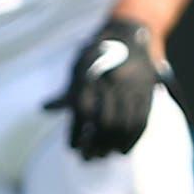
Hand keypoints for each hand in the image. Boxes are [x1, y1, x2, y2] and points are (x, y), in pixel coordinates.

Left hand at [45, 16, 161, 158]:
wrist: (131, 33)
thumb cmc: (99, 52)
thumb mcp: (79, 66)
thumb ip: (67, 91)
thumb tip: (46, 109)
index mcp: (90, 76)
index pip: (81, 113)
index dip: (77, 134)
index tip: (73, 149)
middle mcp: (111, 83)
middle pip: (103, 123)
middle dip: (95, 145)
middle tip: (88, 159)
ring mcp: (131, 88)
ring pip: (123, 125)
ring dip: (113, 146)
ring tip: (104, 156)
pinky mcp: (147, 93)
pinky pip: (141, 122)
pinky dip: (132, 140)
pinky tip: (123, 150)